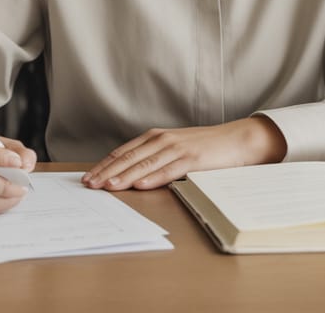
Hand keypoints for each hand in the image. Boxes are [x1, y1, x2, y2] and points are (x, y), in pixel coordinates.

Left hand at [82, 117, 285, 190]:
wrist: (237, 139)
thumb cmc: (205, 147)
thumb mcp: (174, 148)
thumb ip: (154, 157)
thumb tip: (129, 175)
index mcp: (155, 137)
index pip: (122, 152)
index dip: (104, 165)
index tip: (88, 178)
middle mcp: (162, 140)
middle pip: (128, 158)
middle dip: (106, 172)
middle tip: (89, 185)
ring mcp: (177, 149)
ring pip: (144, 164)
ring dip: (124, 176)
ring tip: (107, 187)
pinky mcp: (193, 159)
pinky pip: (169, 170)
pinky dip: (152, 178)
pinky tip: (139, 185)